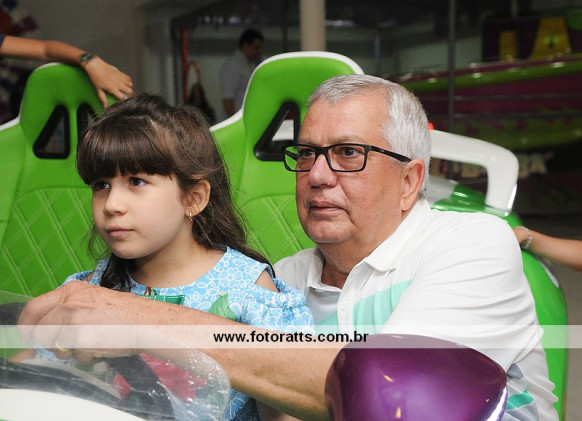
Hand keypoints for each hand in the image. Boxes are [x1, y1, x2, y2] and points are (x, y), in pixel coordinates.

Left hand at [18, 281, 142, 362]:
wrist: (147, 322)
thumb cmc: (127, 312)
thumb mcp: (95, 299)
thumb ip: (70, 308)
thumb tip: (46, 328)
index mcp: (72, 290)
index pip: (35, 307)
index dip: (27, 324)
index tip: (27, 334)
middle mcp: (70, 303)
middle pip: (42, 330)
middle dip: (52, 342)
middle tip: (67, 346)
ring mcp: (74, 322)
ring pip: (58, 346)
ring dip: (73, 350)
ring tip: (95, 342)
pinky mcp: (81, 340)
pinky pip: (75, 356)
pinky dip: (88, 357)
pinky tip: (103, 347)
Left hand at [83, 56, 133, 106]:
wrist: (95, 66)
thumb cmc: (96, 77)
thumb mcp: (98, 89)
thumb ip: (103, 98)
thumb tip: (105, 106)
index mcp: (113, 88)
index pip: (123, 97)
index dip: (123, 100)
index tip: (121, 100)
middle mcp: (118, 83)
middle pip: (130, 91)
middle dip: (129, 94)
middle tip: (126, 94)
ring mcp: (120, 78)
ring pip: (131, 85)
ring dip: (129, 87)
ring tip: (126, 89)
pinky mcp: (120, 73)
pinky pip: (129, 78)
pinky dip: (128, 81)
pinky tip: (125, 82)